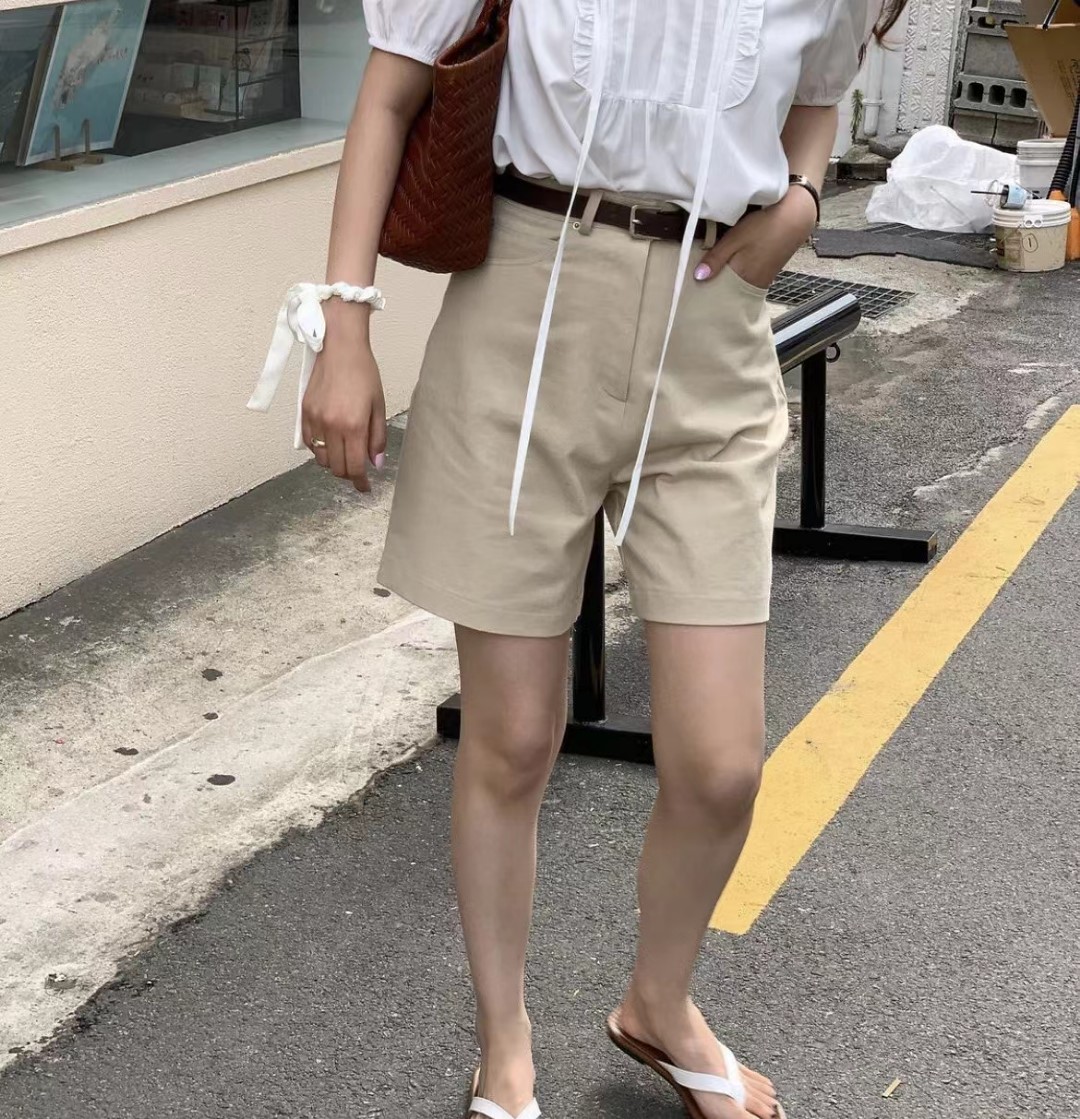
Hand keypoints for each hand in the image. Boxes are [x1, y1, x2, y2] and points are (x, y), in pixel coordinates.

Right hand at [301, 303, 386, 492]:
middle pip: (336, 468)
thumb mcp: (378, 405)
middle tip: (358, 471)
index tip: (365, 488)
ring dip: (333, 463)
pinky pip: (310, 443)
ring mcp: (315, 420)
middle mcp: (332, 426)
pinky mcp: (304, 413)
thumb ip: (377, 437)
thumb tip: (375, 463)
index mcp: (354, 425)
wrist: (339, 347)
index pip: (355, 466)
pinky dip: (319, 450)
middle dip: (349, 474)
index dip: (361, 482)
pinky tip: (330, 443)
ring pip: (321, 459)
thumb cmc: (363, 373)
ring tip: (345, 455)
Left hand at [694, 187, 817, 290]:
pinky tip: (729, 269)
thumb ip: (716, 258)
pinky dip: (737, 277)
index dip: (705, 293)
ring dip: (725, 283)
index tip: (691, 291)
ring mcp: (762, 280)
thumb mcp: (735, 238)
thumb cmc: (764, 225)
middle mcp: (753, 284)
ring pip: (737, 286)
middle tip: (696, 285)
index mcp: (743, 278)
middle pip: (728, 293)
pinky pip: (747, 280)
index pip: (719, 294)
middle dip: (714, 290)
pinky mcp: (767, 273)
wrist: (797, 217)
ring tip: (710, 277)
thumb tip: (697, 277)